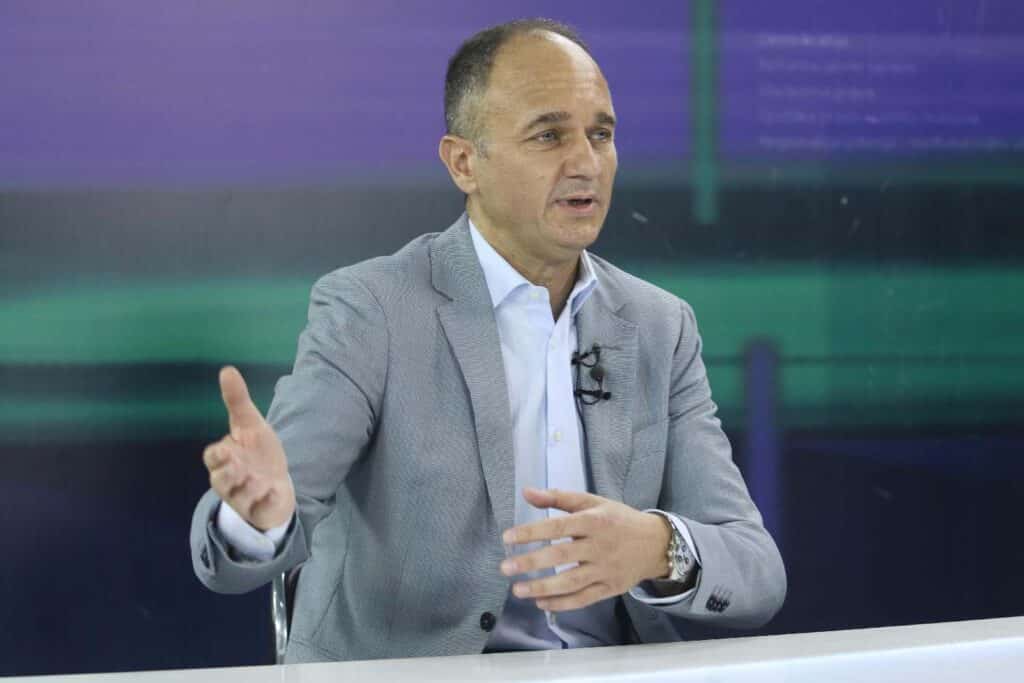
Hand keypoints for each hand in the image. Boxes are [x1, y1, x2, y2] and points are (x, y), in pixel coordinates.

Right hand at [201, 366, 294, 530]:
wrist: (276, 483)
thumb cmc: (258, 452)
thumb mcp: (250, 424)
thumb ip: (237, 400)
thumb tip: (227, 369)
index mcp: (224, 459)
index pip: (212, 457)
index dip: (217, 454)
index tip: (227, 448)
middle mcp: (230, 480)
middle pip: (219, 479)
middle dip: (229, 473)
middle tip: (242, 465)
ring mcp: (244, 497)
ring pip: (239, 496)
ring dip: (249, 486)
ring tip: (259, 478)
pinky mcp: (260, 509)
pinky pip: (260, 509)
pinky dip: (266, 500)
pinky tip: (274, 490)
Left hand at [499, 488, 671, 611]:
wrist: (656, 544)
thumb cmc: (618, 519)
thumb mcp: (592, 502)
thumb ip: (558, 498)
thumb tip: (527, 492)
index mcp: (593, 521)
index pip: (558, 526)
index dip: (531, 532)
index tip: (507, 538)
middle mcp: (599, 546)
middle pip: (561, 556)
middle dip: (531, 562)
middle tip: (506, 568)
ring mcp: (605, 570)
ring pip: (571, 582)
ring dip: (543, 587)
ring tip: (518, 590)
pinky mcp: (610, 588)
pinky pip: (583, 599)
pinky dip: (562, 604)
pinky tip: (541, 603)